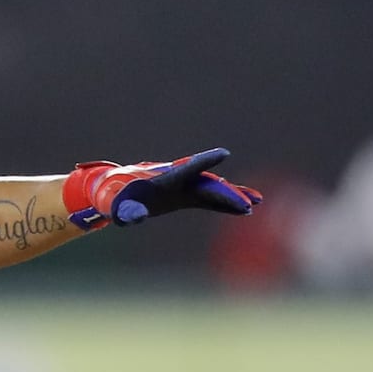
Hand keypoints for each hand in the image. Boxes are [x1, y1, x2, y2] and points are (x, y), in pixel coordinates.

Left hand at [62, 147, 262, 229]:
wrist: (118, 194)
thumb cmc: (117, 199)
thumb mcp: (119, 208)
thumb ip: (128, 212)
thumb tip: (134, 217)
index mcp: (164, 179)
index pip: (187, 169)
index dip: (204, 162)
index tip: (222, 154)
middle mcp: (178, 180)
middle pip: (206, 184)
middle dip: (227, 193)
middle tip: (247, 204)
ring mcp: (185, 188)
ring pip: (213, 190)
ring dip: (232, 196)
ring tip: (255, 203)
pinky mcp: (187, 196)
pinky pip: (210, 200)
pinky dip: (225, 204)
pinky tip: (245, 210)